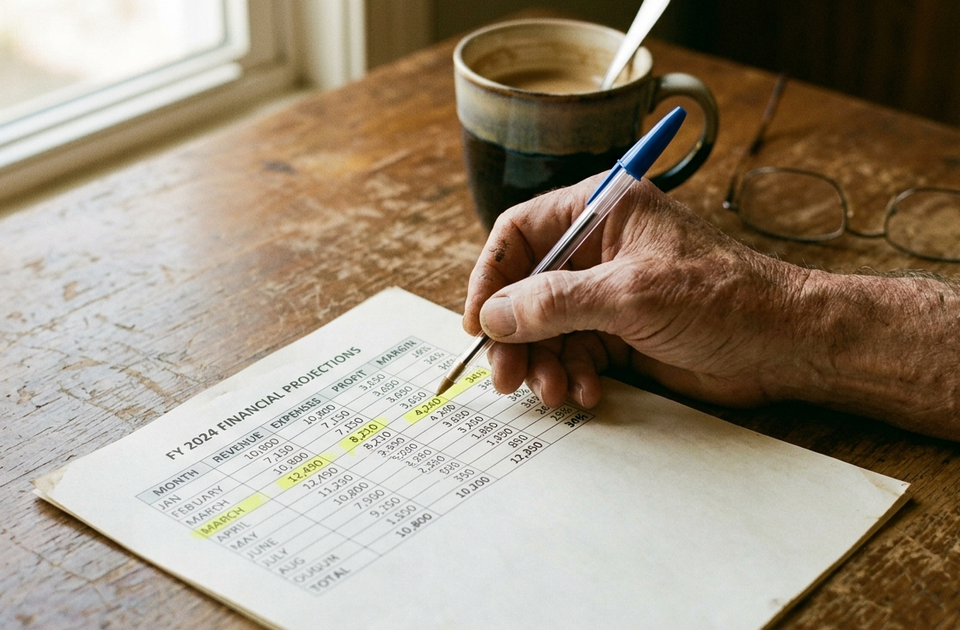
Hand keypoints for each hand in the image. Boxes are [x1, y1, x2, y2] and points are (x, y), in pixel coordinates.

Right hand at [463, 175, 809, 409]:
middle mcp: (598, 250)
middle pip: (527, 289)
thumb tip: (494, 315)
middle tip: (507, 377)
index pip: (520, 234)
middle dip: (516, 335)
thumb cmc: (723, 297)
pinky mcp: (621, 332)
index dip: (491, 277)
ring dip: (544, 363)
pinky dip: (574, 376)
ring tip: (554, 392)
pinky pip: (576, 353)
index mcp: (600, 212)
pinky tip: (588, 394)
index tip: (478, 322)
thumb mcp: (631, 295)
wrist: (785, 344)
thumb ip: (556, 303)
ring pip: (547, 328)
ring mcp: (608, 293)